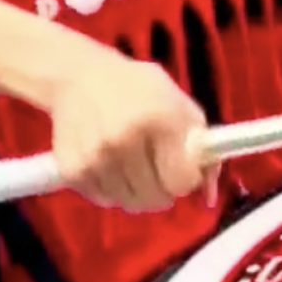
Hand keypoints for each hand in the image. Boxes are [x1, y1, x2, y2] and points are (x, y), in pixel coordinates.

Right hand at [47, 44, 214, 213]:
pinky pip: (105, 200)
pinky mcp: (72, 171)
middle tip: (158, 167)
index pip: (181, 180)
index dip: (187, 178)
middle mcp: (125, 140)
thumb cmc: (138, 88)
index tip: (182, 167)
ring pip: (131, 203)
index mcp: (159, 118)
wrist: (79, 78)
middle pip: (157, 198)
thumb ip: (203, 147)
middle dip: (164, 187)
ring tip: (134, 162)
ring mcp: (96, 158)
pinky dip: (113, 190)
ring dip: (138, 190)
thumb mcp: (178, 103)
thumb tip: (209, 197)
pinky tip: (112, 163)